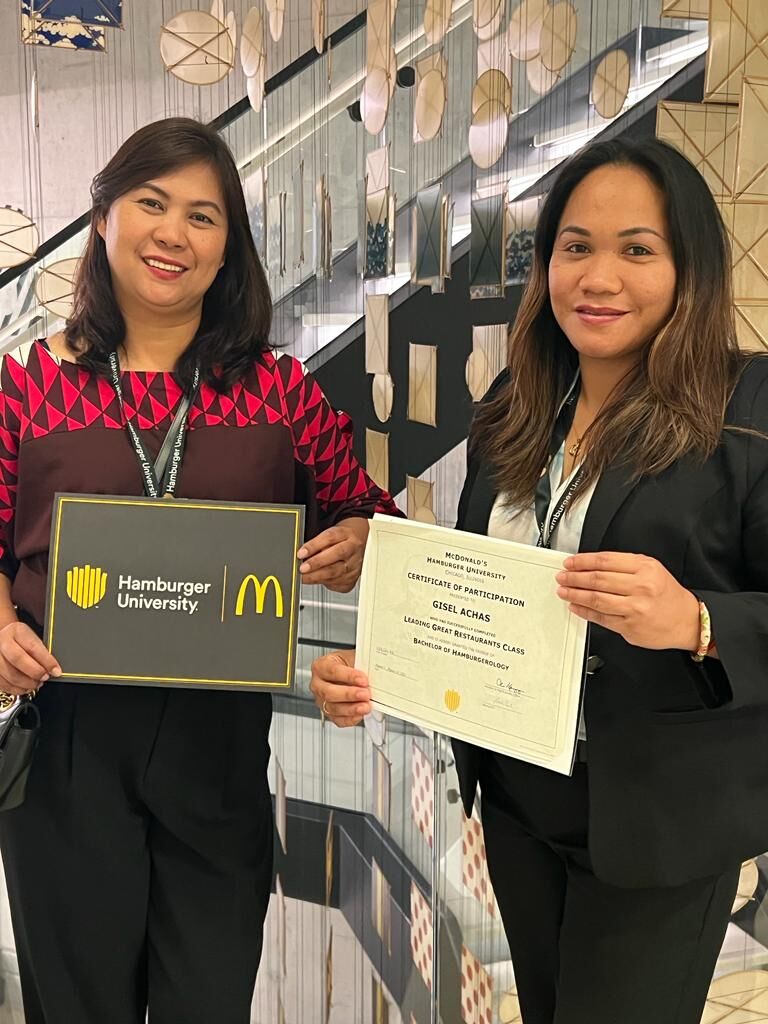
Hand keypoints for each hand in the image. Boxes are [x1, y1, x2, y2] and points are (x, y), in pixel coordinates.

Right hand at [0, 621, 61, 695]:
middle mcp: (2, 642)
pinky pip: (3, 684)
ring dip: (26, 683)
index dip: (46, 661)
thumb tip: (54, 670)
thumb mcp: (33, 639)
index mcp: (17, 631)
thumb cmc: (22, 641)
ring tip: (36, 683)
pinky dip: (16, 689)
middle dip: (35, 672)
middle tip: (45, 677)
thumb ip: (42, 652)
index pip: (33, 646)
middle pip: (18, 659)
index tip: (56, 671)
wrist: (3, 640)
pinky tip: (25, 688)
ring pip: (9, 674)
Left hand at [298, 517, 369, 592]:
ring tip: (304, 577)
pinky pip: (339, 583)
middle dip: (317, 563)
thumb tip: (301, 555)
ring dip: (317, 576)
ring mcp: (355, 564)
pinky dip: (325, 583)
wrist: (359, 544)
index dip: (314, 546)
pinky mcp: (354, 578)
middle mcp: (353, 548)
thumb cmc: (341, 539)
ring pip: (336, 572)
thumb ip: (317, 544)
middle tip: (302, 568)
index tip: (301, 553)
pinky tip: (317, 581)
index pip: (330, 538)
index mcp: (346, 534)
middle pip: (336, 555)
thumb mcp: (329, 534)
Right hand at [310, 650, 371, 727]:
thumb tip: (373, 673)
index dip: (349, 676)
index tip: (363, 680)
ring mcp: (322, 700)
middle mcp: (318, 684)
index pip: (333, 671)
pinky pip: (338, 720)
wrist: (350, 671)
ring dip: (351, 709)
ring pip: (333, 708)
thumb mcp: (354, 657)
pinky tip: (359, 715)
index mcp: (321, 666)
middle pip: (329, 692)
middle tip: (365, 694)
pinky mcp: (329, 713)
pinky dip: (350, 719)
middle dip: (349, 694)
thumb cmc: (349, 663)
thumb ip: (361, 665)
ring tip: (365, 706)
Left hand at [555, 552, 700, 651]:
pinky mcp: (629, 626)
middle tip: (562, 576)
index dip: (583, 561)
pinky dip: (584, 611)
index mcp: (645, 568)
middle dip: (574, 577)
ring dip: (575, 594)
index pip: (605, 561)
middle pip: (598, 579)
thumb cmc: (667, 594)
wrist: (686, 620)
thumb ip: (623, 565)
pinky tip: (576, 606)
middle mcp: (640, 587)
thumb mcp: (651, 569)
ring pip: (596, 598)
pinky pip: (600, 618)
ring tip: (564, 591)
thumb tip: (591, 565)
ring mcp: (634, 608)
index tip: (570, 562)